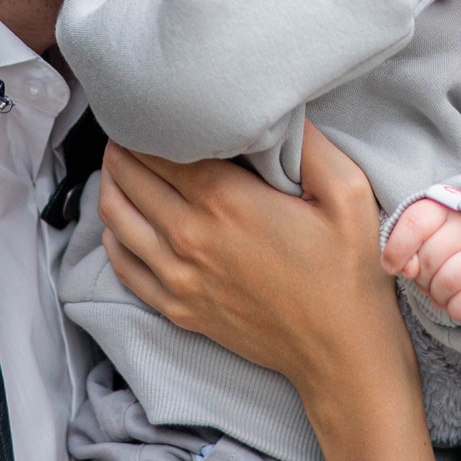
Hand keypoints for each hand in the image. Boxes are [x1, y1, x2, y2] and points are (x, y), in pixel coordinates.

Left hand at [99, 129, 415, 403]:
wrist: (342, 353)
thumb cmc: (349, 271)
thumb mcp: (349, 193)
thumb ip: (308, 143)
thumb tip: (277, 107)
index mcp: (226, 200)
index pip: (160, 147)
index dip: (150, 121)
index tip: (155, 107)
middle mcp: (190, 236)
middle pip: (130, 177)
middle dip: (125, 146)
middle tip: (132, 127)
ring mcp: (178, 277)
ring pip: (116, 218)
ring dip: (112, 184)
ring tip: (121, 164)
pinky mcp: (178, 308)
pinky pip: (123, 266)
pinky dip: (113, 236)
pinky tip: (123, 222)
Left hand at [381, 197, 460, 322]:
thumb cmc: (440, 242)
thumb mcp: (417, 237)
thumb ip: (403, 247)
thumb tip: (409, 268)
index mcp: (444, 206)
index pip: (415, 223)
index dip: (397, 249)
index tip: (392, 266)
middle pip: (430, 259)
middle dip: (421, 278)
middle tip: (427, 278)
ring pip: (450, 281)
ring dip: (437, 295)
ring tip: (440, 290)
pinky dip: (456, 308)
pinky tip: (455, 302)